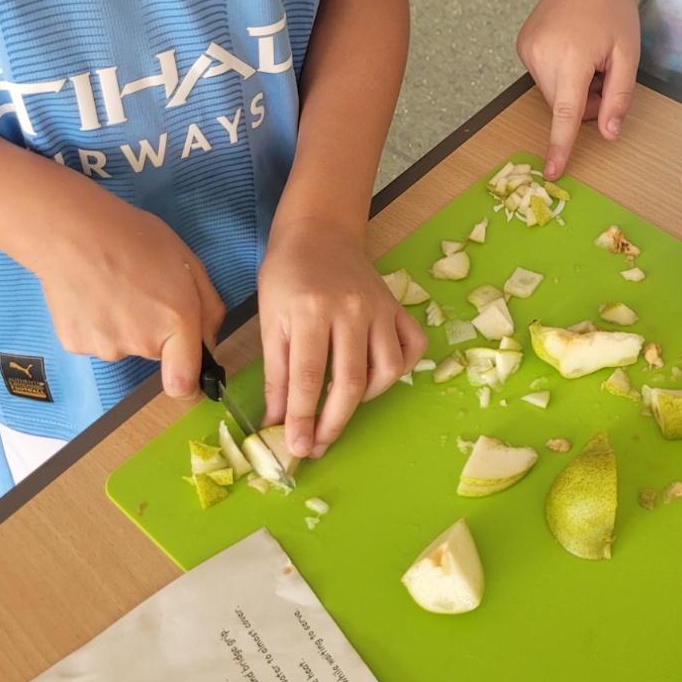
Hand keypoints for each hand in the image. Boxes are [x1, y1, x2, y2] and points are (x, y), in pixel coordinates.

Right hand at [34, 196, 224, 396]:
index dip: (189, 382)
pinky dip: (96, 323)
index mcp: (178, 322)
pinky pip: (96, 340)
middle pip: (156, 353)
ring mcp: (107, 348)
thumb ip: (208, 306)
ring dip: (124, 326)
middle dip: (157, 331)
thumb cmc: (134, 237)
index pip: (185, 385)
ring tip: (112, 288)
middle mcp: (143, 344)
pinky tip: (91, 294)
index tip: (187, 368)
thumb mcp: (188, 261)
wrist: (71, 231)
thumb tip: (208, 339)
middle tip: (141, 291)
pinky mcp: (76, 344)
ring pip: (125, 345)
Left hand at [257, 219, 426, 460]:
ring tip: (340, 407)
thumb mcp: (270, 322)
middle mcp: (351, 310)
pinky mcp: (397, 307)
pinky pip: (412, 348)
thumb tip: (276, 423)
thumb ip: (276, 375)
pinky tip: (374, 377)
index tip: (296, 448)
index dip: (302, 419)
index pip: (309, 378)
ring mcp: (380, 308)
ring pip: (386, 371)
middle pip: (350, 383)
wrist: (318, 233)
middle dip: (332, 424)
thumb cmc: (286, 276)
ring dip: (364, 401)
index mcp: (311, 311)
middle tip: (316, 446)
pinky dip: (399, 370)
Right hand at [517, 0, 640, 178]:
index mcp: (571, 57)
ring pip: (552, 94)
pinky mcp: (523, 45)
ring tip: (589, 56)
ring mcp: (527, 49)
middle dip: (585, 103)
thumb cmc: (613, 10)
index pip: (565, 114)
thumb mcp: (628, 55)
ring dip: (573, 88)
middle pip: (562, 106)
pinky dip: (561, 74)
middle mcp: (541, 54)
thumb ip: (619, 97)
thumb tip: (608, 134)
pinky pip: (544, 77)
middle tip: (605, 75)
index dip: (560, 146)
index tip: (552, 172)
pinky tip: (573, 49)